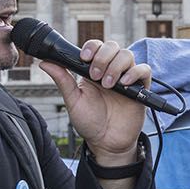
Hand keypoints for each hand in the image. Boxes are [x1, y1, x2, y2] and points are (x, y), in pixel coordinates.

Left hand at [39, 40, 150, 161]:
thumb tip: (45, 63)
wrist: (106, 142)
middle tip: (95, 76)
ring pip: (127, 55)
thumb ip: (62, 80)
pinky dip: (134, 73)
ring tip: (107, 85)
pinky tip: (124, 84)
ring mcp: (126, 78)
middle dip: (102, 57)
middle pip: (113, 46)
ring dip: (115, 67)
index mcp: (94, 70)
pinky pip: (144, 70)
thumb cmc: (89, 122)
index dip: (92, 47)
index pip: (96, 46)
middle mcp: (111, 70)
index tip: (84, 58)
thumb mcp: (73, 100)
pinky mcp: (140, 88)